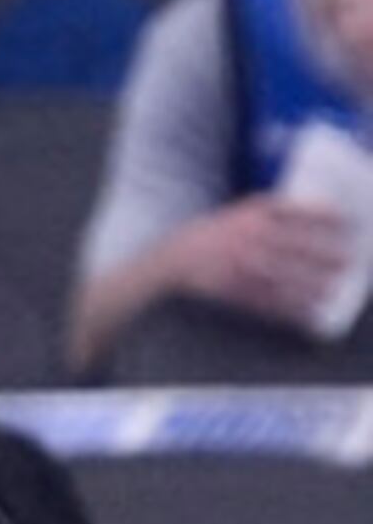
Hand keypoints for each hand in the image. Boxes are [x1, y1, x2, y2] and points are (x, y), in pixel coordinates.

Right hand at [172, 191, 360, 330]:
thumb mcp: (238, 216)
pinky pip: (272, 302)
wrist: (175, 260)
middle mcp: (246, 236)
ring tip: (333, 289)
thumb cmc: (213, 237)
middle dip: (323, 253)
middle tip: (348, 260)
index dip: (320, 214)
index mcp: (247, 214)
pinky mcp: (237, 292)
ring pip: (286, 275)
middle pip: (294, 244)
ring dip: (313, 283)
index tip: (344, 219)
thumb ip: (270, 219)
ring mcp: (241, 265)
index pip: (291, 210)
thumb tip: (315, 226)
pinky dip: (294, 309)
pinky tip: (312, 313)